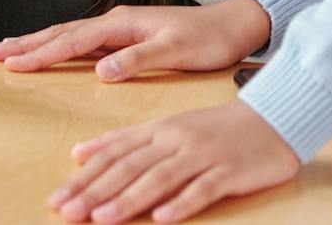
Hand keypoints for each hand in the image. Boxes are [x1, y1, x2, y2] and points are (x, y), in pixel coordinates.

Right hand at [0, 0, 270, 80]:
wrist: (231, 25)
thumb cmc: (208, 38)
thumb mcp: (175, 51)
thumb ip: (138, 60)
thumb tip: (102, 70)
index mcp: (123, 22)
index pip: (73, 40)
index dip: (41, 52)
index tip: (13, 62)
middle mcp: (118, 21)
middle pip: (63, 33)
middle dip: (27, 44)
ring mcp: (121, 28)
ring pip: (70, 36)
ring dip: (39, 43)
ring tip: (10, 50)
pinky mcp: (127, 37)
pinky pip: (83, 43)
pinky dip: (61, 48)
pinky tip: (52, 53)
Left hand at [50, 101, 299, 222]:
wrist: (272, 117)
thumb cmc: (217, 128)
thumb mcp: (167, 127)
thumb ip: (125, 140)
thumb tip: (81, 152)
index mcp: (159, 129)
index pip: (114, 154)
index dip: (85, 176)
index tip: (59, 197)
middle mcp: (175, 140)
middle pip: (130, 166)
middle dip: (96, 191)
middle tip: (67, 211)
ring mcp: (202, 155)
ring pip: (160, 177)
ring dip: (129, 199)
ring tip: (103, 218)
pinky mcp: (228, 171)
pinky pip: (202, 189)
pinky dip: (181, 203)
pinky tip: (163, 218)